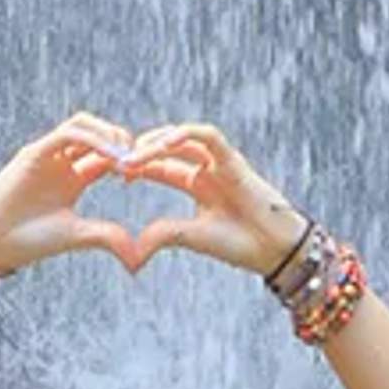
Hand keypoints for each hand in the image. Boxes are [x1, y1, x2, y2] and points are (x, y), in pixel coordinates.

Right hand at [0, 114, 170, 282]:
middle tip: (143, 157)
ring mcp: (47, 154)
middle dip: (124, 141)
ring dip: (109, 134)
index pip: (109, 157)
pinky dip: (91, 139)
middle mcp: (62, 162)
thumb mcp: (76, 235)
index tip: (152, 170)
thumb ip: (106, 236)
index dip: (132, 159)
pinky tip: (109, 155)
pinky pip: (67, 134)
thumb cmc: (29, 242)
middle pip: (100, 135)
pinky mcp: (34, 152)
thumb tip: (139, 256)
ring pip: (84, 126)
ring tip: (128, 154)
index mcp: (74, 179)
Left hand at [115, 121, 309, 275]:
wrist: (274, 250)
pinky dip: (186, 134)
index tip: (114, 172)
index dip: (137, 166)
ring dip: (157, 142)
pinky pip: (209, 135)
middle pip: (167, 149)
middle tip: (118, 162)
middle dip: (141, 152)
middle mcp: (207, 168)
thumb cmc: (239, 243)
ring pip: (183, 138)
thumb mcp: (192, 237)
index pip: (160, 166)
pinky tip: (164, 143)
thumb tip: (130, 254)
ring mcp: (220, 161)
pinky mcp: (234, 158)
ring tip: (134, 154)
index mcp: (197, 184)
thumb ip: (163, 235)